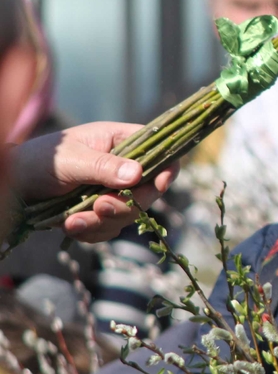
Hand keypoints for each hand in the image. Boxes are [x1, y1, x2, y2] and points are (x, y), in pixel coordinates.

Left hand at [11, 122, 178, 241]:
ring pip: (129, 214)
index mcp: (122, 142)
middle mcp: (123, 167)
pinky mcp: (99, 212)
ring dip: (104, 222)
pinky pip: (109, 228)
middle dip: (126, 205)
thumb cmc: (40, 159)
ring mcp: (113, 191)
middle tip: (100, 207)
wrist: (12, 184)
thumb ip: (104, 166)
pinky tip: (70, 227)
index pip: (159, 152)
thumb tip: (138, 173)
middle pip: (148, 191)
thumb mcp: (71, 159)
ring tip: (73, 222)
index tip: (158, 185)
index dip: (166, 169)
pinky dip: (92, 232)